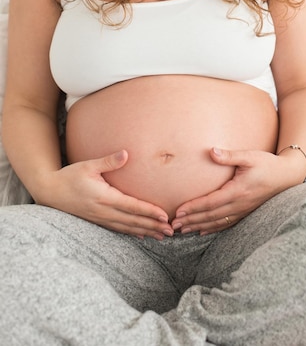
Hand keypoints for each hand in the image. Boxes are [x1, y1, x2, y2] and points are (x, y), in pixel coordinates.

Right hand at [35, 150, 173, 239]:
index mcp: (104, 197)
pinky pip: (118, 229)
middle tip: (172, 231)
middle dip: (153, 226)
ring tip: (162, 236)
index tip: (164, 216)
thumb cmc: (70, 176)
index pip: (132, 206)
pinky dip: (132, 232)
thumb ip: (108, 161)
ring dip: (146, 231)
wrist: (50, 191)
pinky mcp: (97, 220)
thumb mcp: (88, 165)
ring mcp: (100, 218)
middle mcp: (104, 211)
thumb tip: (126, 153)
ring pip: (127, 227)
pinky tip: (142, 235)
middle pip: (133, 221)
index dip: (149, 212)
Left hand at [171, 147, 293, 234]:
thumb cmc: (268, 164)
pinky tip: (202, 231)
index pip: (211, 202)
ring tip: (182, 230)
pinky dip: (212, 228)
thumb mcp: (250, 156)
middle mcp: (239, 204)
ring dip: (198, 226)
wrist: (287, 176)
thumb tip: (211, 151)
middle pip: (210, 216)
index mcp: (238, 191)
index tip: (179, 211)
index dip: (194, 208)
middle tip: (173, 225)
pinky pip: (226, 223)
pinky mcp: (246, 212)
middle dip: (191, 220)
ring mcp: (243, 210)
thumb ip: (229, 156)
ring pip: (217, 222)